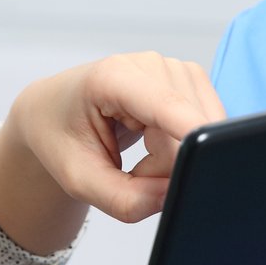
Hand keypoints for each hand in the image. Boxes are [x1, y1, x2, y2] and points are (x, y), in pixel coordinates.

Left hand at [0, 51, 224, 231]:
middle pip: (184, 133)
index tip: (212, 151)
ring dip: (172, 160)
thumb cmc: (61, 138)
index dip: (192, 130)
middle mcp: (149, 64)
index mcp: (112, 77)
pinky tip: (154, 141)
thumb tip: (174, 195)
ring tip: (138, 153)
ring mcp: (175, 68)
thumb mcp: (79, 181)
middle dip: (164, 169)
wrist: (54, 112)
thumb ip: (125, 199)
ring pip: (198, 134)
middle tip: (126, 170)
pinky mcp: (190, 79)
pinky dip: (182, 148)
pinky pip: (204, 128)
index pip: (166, 106)